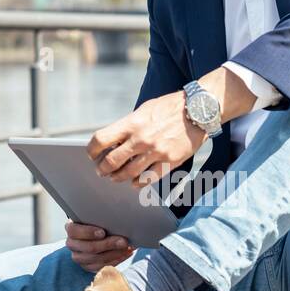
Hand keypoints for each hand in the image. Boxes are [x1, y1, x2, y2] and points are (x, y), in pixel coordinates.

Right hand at [65, 220, 134, 271]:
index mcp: (71, 229)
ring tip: (127, 247)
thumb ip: (99, 215)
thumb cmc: (96, 221)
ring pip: (97, 259)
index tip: (103, 232)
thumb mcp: (94, 216)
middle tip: (123, 241)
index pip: (74, 231)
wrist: (94, 233)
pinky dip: (117, 260)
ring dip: (115, 253)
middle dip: (108, 244)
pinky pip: (103, 266)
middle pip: (89, 247)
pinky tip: (126, 253)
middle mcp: (72, 244)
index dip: (88, 232)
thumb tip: (115, 211)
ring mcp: (79, 257)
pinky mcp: (88, 267)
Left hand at [86, 89, 203, 187]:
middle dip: (102, 168)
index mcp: (132, 123)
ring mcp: (156, 152)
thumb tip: (113, 140)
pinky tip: (134, 182)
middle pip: (111, 161)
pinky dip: (138, 183)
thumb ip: (128, 125)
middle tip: (101, 170)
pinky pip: (149, 179)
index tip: (91, 153)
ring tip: (114, 177)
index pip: (101, 139)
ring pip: (128, 173)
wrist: (198, 109)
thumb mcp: (144, 110)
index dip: (92, 149)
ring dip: (117, 177)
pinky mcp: (170, 161)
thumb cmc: (169, 107)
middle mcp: (141, 139)